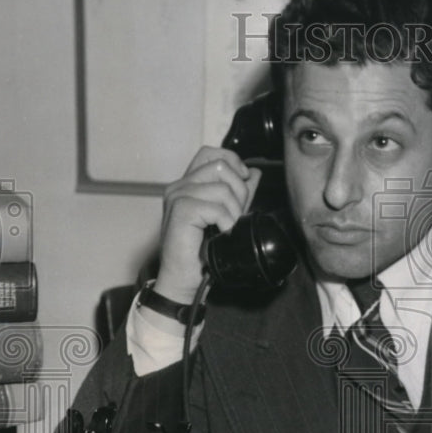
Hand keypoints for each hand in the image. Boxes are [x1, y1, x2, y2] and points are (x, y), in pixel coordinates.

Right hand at [154, 147, 261, 304]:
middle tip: (235, 216)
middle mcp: (179, 186)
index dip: (232, 161)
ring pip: (221, 188)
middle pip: (220, 165)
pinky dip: (226, 223)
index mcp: (188, 184)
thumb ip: (239, 194)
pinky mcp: (180, 211)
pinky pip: (216, 207)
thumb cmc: (201, 253)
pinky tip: (221, 235)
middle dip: (238, 191)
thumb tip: (254, 173)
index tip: (244, 180)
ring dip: (233, 212)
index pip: (211, 153)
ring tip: (226, 229)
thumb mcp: (226, 216)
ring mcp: (177, 197)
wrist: (185, 279)